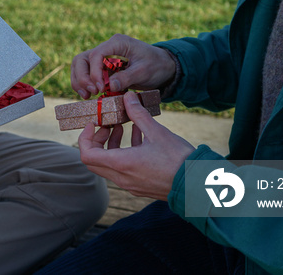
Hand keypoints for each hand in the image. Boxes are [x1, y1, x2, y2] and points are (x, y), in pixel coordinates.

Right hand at [71, 34, 175, 98]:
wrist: (163, 66)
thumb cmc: (156, 65)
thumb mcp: (144, 71)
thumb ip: (126, 77)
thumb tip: (109, 86)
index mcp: (117, 42)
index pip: (96, 55)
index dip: (94, 73)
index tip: (101, 88)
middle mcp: (107, 47)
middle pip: (82, 59)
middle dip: (82, 77)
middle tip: (92, 93)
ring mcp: (103, 56)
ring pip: (80, 66)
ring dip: (79, 81)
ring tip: (87, 96)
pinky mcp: (102, 67)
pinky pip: (86, 73)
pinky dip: (84, 84)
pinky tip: (89, 95)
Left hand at [78, 92, 193, 199]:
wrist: (197, 184)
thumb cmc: (178, 159)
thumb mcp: (157, 132)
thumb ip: (139, 114)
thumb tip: (127, 96)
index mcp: (121, 164)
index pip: (86, 154)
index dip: (85, 137)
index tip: (94, 124)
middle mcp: (121, 177)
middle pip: (94, 161)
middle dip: (97, 140)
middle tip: (107, 125)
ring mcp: (130, 184)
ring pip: (108, 165)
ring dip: (111, 145)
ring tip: (122, 126)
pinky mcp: (139, 186)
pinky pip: (122, 169)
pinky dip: (123, 152)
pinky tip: (138, 135)